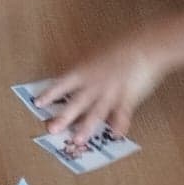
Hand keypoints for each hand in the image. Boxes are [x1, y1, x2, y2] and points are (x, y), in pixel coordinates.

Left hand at [37, 39, 162, 143]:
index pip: (63, 84)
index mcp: (86, 70)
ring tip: (78, 140)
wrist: (146, 44)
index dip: (50, 94)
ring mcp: (111, 91)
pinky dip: (120, 126)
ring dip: (86, 127)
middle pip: (76, 102)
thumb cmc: (122, 45)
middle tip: (51, 129)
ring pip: (96, 112)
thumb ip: (90, 69)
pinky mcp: (128, 97)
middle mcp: (95, 82)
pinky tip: (117, 135)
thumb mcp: (99, 54)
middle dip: (64, 117)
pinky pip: (122, 114)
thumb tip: (82, 81)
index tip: (37, 103)